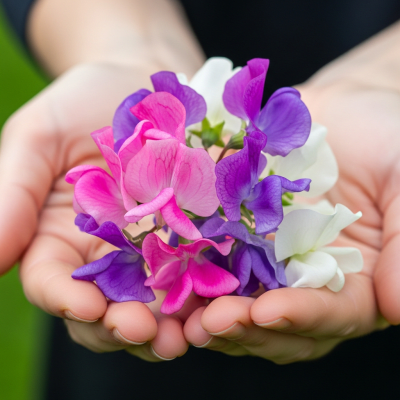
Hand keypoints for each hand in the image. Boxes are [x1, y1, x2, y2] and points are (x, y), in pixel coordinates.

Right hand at [0, 61, 204, 360]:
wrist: (139, 81)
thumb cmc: (81, 104)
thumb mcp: (37, 139)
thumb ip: (11, 197)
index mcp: (57, 238)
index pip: (53, 283)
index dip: (67, 301)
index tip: (87, 307)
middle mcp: (103, 254)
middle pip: (105, 307)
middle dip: (122, 326)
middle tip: (146, 333)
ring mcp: (149, 249)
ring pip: (153, 302)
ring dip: (167, 324)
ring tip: (185, 334)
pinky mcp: (189, 236)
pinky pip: (196, 271)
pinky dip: (203, 293)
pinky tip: (217, 302)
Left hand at [184, 76, 399, 361]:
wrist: (344, 109)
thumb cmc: (388, 138)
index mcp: (350, 282)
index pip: (328, 314)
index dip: (300, 317)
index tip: (268, 310)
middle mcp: (301, 280)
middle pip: (272, 321)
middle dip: (242, 325)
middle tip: (208, 323)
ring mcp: (263, 259)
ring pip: (233, 298)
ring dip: (205, 310)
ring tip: (178, 315)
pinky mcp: (232, 233)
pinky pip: (208, 257)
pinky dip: (186, 270)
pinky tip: (163, 271)